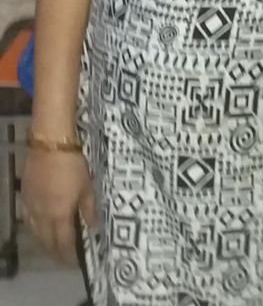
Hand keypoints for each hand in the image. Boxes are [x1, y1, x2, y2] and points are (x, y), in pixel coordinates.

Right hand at [21, 149, 96, 265]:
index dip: (68, 254)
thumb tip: (94, 227)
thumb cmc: (73, 165)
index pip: (63, 242)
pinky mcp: (24, 196)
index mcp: (59, 214)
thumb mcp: (87, 186)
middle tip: (62, 257)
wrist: (50, 145)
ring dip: (43, 241)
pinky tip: (39, 225)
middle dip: (54, 252)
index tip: (74, 261)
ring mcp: (31, 206)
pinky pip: (28, 219)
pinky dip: (35, 227)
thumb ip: (89, 209)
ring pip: (35, 232)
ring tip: (52, 245)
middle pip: (46, 241)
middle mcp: (42, 216)